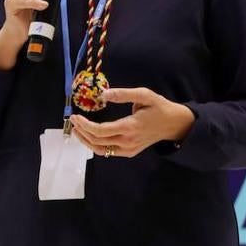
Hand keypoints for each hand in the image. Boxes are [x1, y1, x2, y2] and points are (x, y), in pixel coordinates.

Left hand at [68, 87, 194, 158]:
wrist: (173, 124)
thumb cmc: (159, 107)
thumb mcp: (144, 94)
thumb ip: (123, 94)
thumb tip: (103, 94)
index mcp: (129, 127)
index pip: (100, 131)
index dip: (84, 125)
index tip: (75, 116)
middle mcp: (127, 141)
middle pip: (97, 141)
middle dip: (81, 131)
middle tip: (73, 120)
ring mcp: (128, 149)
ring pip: (100, 150)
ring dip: (86, 140)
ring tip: (77, 130)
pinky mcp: (129, 152)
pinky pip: (108, 151)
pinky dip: (96, 145)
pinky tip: (90, 135)